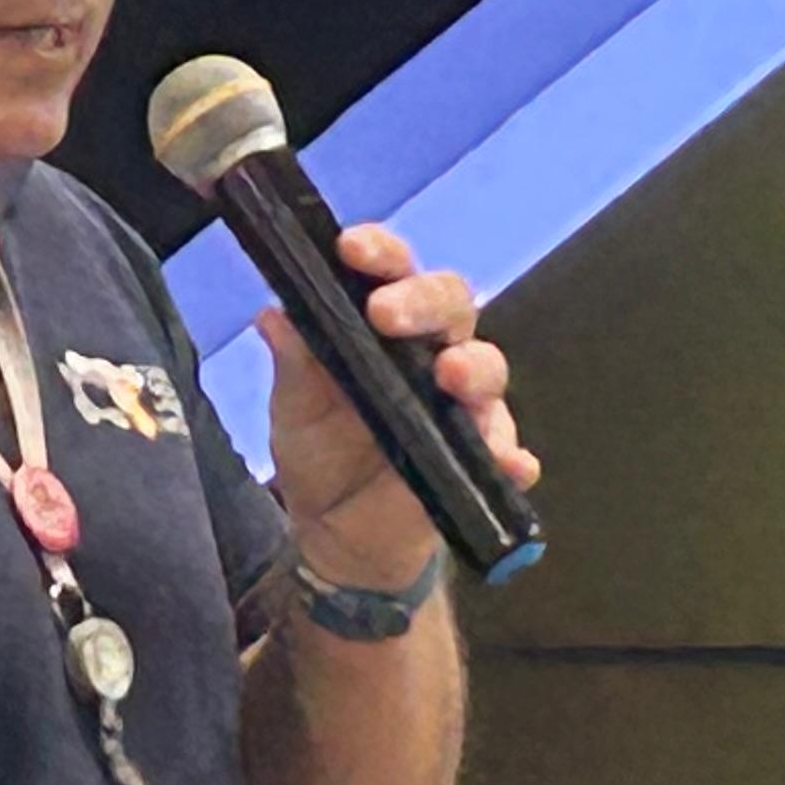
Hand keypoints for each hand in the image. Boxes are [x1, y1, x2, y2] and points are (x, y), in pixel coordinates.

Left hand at [252, 225, 539, 587]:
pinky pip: (508, 454)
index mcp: (388, 326)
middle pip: (452, 305)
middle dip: (425, 301)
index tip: (352, 249)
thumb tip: (272, 315)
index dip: (382, 252)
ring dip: (475, 369)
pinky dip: (512, 455)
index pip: (395, 272)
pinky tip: (509, 461)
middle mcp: (435, 353)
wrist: (336, 535)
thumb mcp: (295, 410)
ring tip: (450, 377)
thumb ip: (294, 365)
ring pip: (488, 369)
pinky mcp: (481, 462)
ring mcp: (464, 407)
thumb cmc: (320, 453)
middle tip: (387, 315)